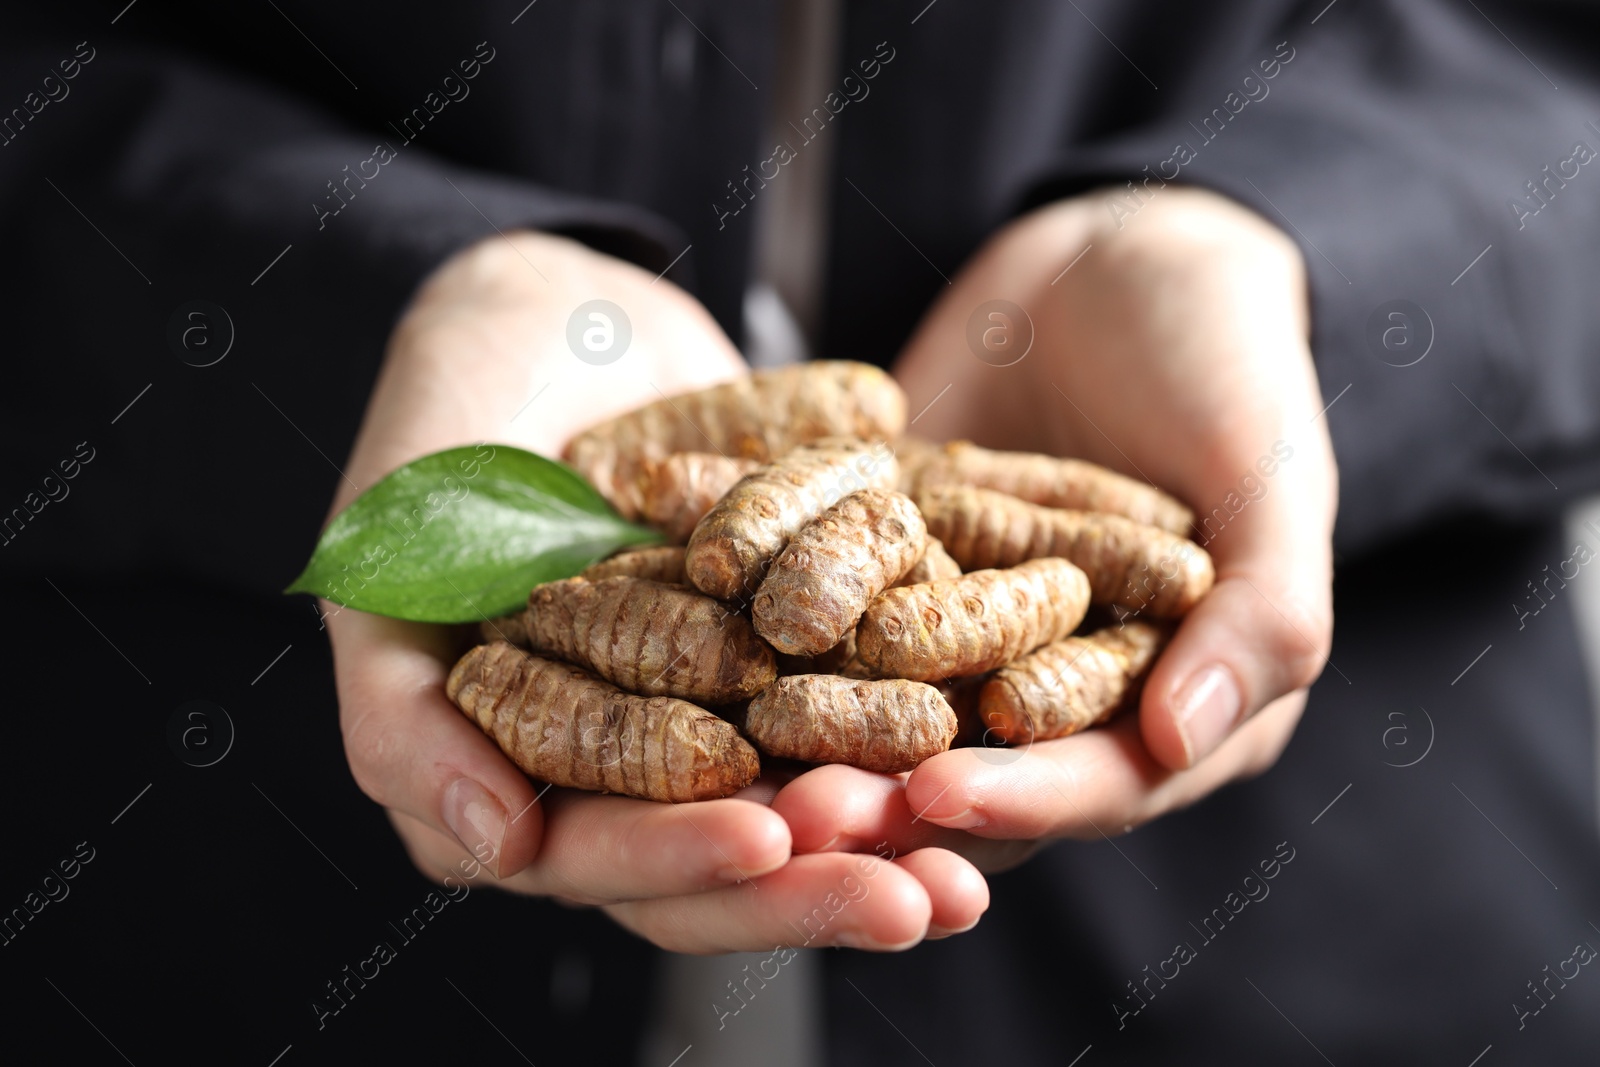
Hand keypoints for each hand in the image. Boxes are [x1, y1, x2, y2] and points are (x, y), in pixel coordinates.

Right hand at [323, 232, 987, 950]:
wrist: (555, 316)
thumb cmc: (445, 422)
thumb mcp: (387, 556)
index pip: (597, 852)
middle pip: (719, 855)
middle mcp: (619, 767)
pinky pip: (863, 710)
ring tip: (975, 859)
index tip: (772, 834)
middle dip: (815, 878)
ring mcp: (712, 716)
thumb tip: (499, 852)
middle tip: (921, 895)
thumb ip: (401, 710)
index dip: (679, 855)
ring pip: (802, 803)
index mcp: (511, 773)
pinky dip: (924, 729)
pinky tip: (1000, 739)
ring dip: (888, 835)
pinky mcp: (790, 659)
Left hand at [775, 186, 1336, 863]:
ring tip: (735, 742)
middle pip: (976, 768)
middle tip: (803, 805)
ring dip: (813, 733)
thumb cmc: (1228, 363)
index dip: (1023, 798)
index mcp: (1175, 704)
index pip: (1098, 780)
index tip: (937, 798)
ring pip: (884, 708)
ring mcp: (964, 638)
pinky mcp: (891, 575)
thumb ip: (1261, 614)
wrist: (1127, 254)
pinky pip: (830, 601)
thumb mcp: (1267, 476)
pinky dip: (773, 605)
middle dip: (889, 793)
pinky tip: (698, 609)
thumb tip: (1181, 741)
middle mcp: (1060, 693)